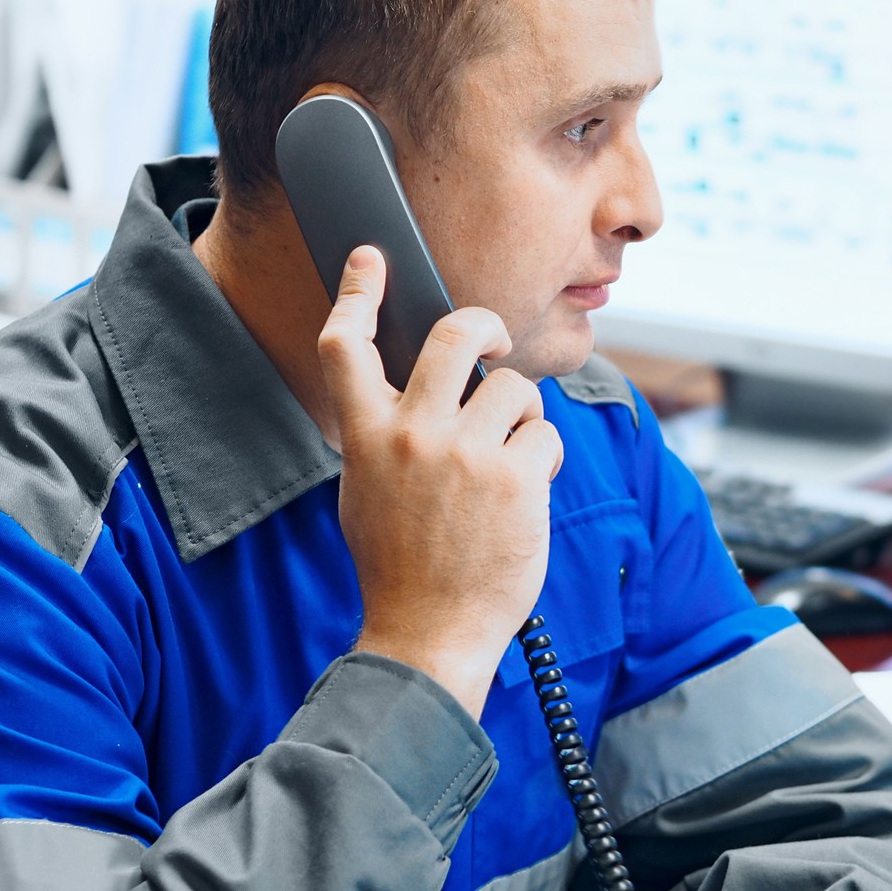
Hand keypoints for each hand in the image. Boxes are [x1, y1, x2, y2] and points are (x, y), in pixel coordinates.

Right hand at [318, 245, 563, 716]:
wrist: (428, 631)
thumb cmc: (401, 567)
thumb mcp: (367, 492)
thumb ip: (386, 438)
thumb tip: (417, 395)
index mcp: (367, 436)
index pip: (346, 345)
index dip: (358, 292)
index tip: (371, 258)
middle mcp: (413, 433)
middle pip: (454, 333)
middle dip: (483, 325)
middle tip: (493, 341)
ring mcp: (465, 452)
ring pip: (514, 387)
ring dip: (522, 414)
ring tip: (509, 459)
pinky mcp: (515, 476)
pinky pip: (545, 435)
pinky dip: (543, 460)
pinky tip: (525, 493)